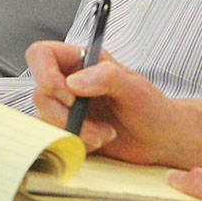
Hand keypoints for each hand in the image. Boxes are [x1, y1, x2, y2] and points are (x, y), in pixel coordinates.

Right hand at [26, 40, 182, 162]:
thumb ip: (107, 77)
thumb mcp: (135, 87)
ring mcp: (65, 108)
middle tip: (96, 125)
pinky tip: (99, 142)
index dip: (45, 74)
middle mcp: (68, 82)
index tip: (69, 95)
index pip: (41, 54)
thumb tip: (73, 83)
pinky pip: (55, 140)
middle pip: (40, 94)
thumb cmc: (152, 108)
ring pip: (45, 120)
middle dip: (67, 116)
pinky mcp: (67, 132)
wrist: (161, 140)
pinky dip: (76, 145)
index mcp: (81, 61)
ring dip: (76, 133)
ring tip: (105, 135)